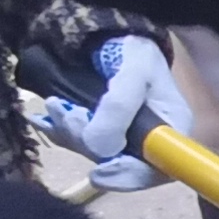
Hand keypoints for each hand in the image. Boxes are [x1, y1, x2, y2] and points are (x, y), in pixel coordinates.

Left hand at [54, 30, 202, 185]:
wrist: (118, 42)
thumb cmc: (136, 54)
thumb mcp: (135, 70)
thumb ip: (120, 106)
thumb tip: (99, 148)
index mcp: (171, 132)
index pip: (157, 171)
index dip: (127, 177)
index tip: (98, 172)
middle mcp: (150, 145)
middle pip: (118, 164)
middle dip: (87, 143)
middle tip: (67, 114)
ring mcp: (125, 143)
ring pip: (93, 154)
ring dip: (69, 133)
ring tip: (54, 105)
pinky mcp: (102, 137)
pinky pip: (78, 145)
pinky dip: (60, 132)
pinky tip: (47, 119)